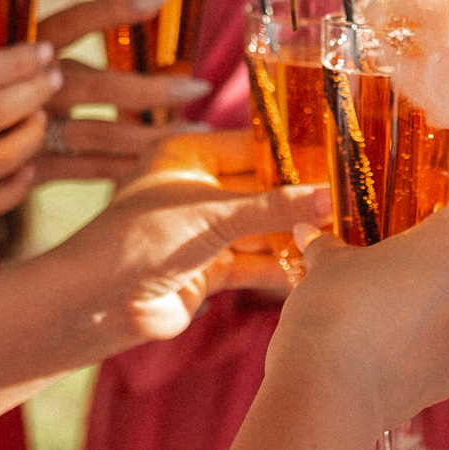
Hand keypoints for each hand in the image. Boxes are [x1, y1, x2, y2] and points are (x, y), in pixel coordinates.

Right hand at [36, 0, 214, 182]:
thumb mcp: (3, 51)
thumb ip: (49, 42)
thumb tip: (120, 19)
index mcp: (20, 49)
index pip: (72, 22)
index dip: (113, 9)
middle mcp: (25, 89)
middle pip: (98, 86)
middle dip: (152, 90)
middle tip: (200, 87)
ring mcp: (27, 131)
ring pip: (100, 135)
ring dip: (150, 136)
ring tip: (194, 132)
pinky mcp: (27, 168)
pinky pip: (85, 169)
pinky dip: (122, 168)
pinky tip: (157, 164)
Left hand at [50, 151, 327, 352]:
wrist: (96, 304)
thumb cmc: (139, 239)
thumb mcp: (214, 214)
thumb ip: (274, 207)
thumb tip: (329, 197)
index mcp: (186, 155)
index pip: (253, 145)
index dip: (295, 154)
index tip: (342, 158)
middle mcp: (196, 189)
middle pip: (261, 189)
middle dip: (300, 198)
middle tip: (352, 199)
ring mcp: (202, 232)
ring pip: (261, 229)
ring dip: (295, 235)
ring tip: (345, 233)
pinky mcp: (208, 271)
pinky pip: (255, 264)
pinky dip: (282, 267)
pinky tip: (317, 267)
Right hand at [275, 180, 448, 430]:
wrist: (332, 391)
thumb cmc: (333, 311)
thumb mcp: (327, 264)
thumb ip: (329, 244)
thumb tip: (309, 234)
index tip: (432, 201)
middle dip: (436, 255)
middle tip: (394, 262)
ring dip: (436, 299)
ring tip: (389, 310)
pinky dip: (432, 338)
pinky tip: (393, 346)